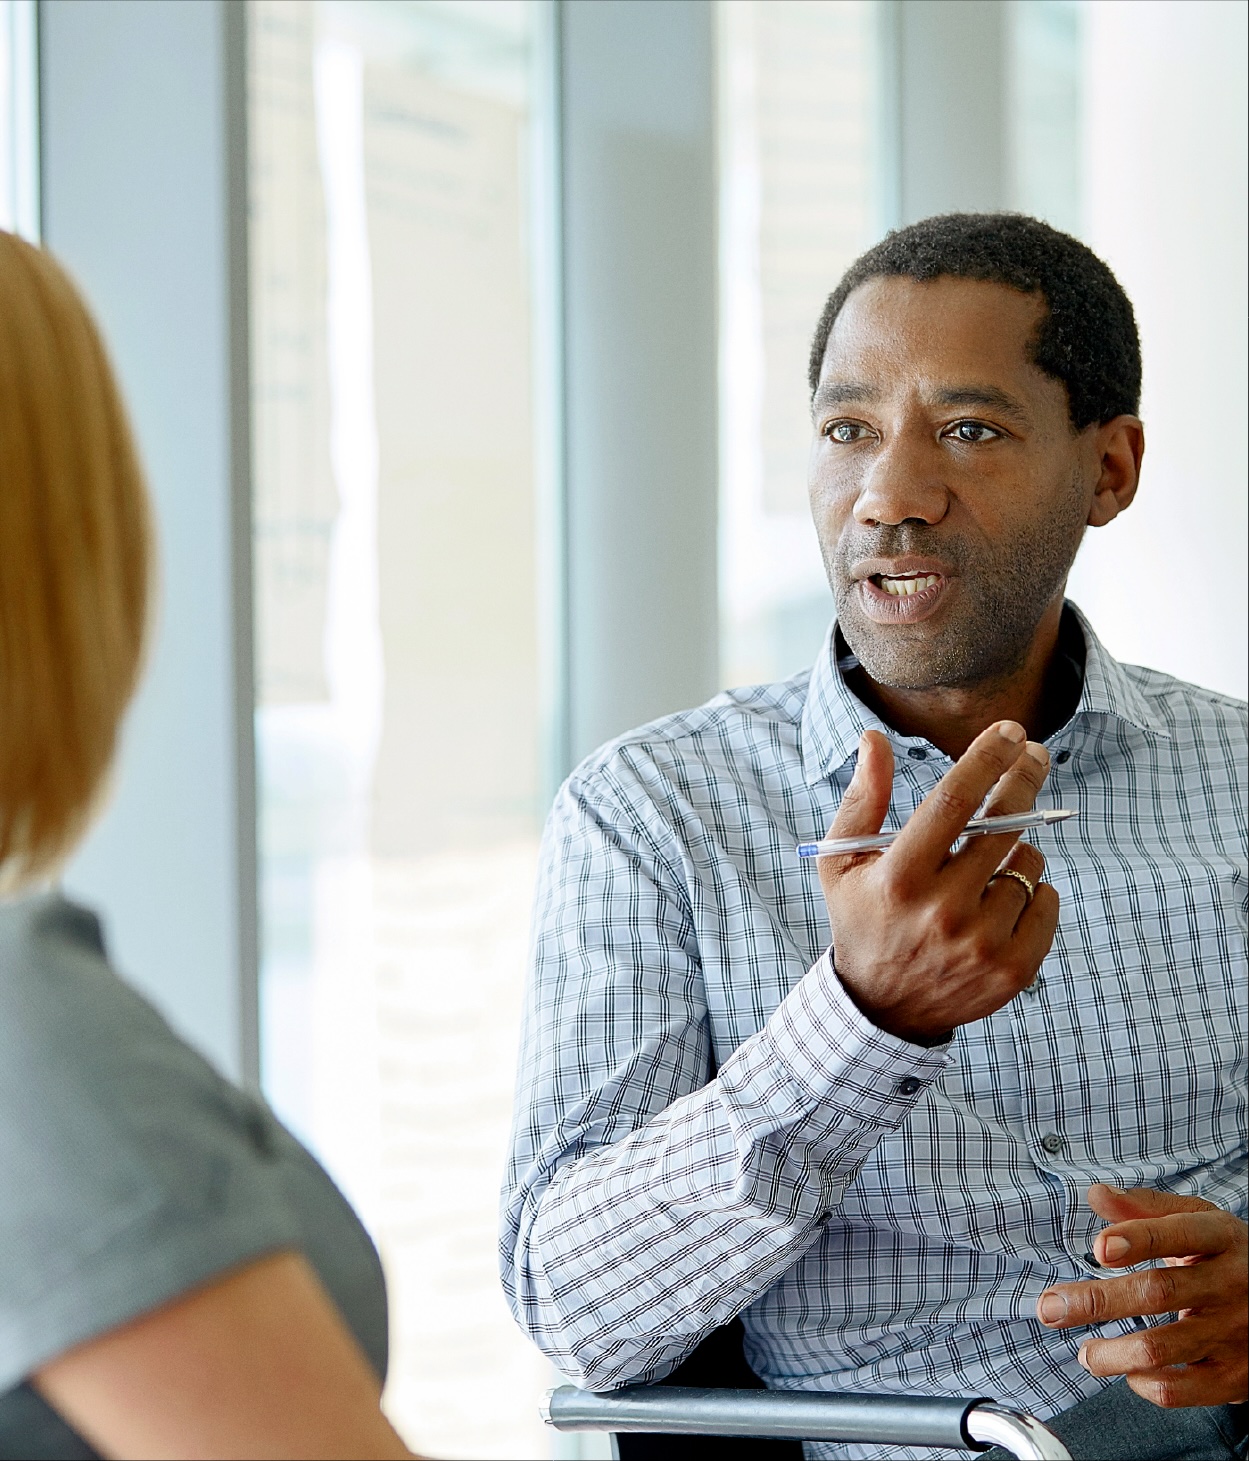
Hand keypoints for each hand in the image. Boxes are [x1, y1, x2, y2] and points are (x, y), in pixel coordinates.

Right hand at [817, 721, 1059, 1043]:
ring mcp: (982, 944)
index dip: (986, 759)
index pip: (953, 802)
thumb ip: (863, 798)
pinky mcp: (1013, 969)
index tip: (1010, 731)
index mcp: (899, 879)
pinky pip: (1047, 901)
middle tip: (1033, 756)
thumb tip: (875, 739)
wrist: (880, 1007)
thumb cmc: (862, 919)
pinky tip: (1006, 892)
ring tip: (990, 860)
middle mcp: (942, 911)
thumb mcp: (843, 861)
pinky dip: (1035, 888)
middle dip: (1023, 780)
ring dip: (1018, 849)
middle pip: (1003, 826)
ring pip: (1028, 864)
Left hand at [1036, 1184, 1248, 1407]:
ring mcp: (1235, 1332)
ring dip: (1109, 1354)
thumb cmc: (1226, 1255)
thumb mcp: (1197, 1220)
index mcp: (1220, 1237)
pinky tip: (1127, 1373)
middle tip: (1049, 1308)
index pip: (1177, 1234)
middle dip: (1095, 1301)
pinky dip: (1143, 1383)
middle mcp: (1231, 1283)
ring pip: (1160, 1348)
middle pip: (1156, 1292)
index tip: (1099, 1248)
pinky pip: (1179, 1389)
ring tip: (1084, 1353)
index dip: (1137, 1240)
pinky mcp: (1236, 1376)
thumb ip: (1144, 1208)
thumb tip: (1096, 1194)